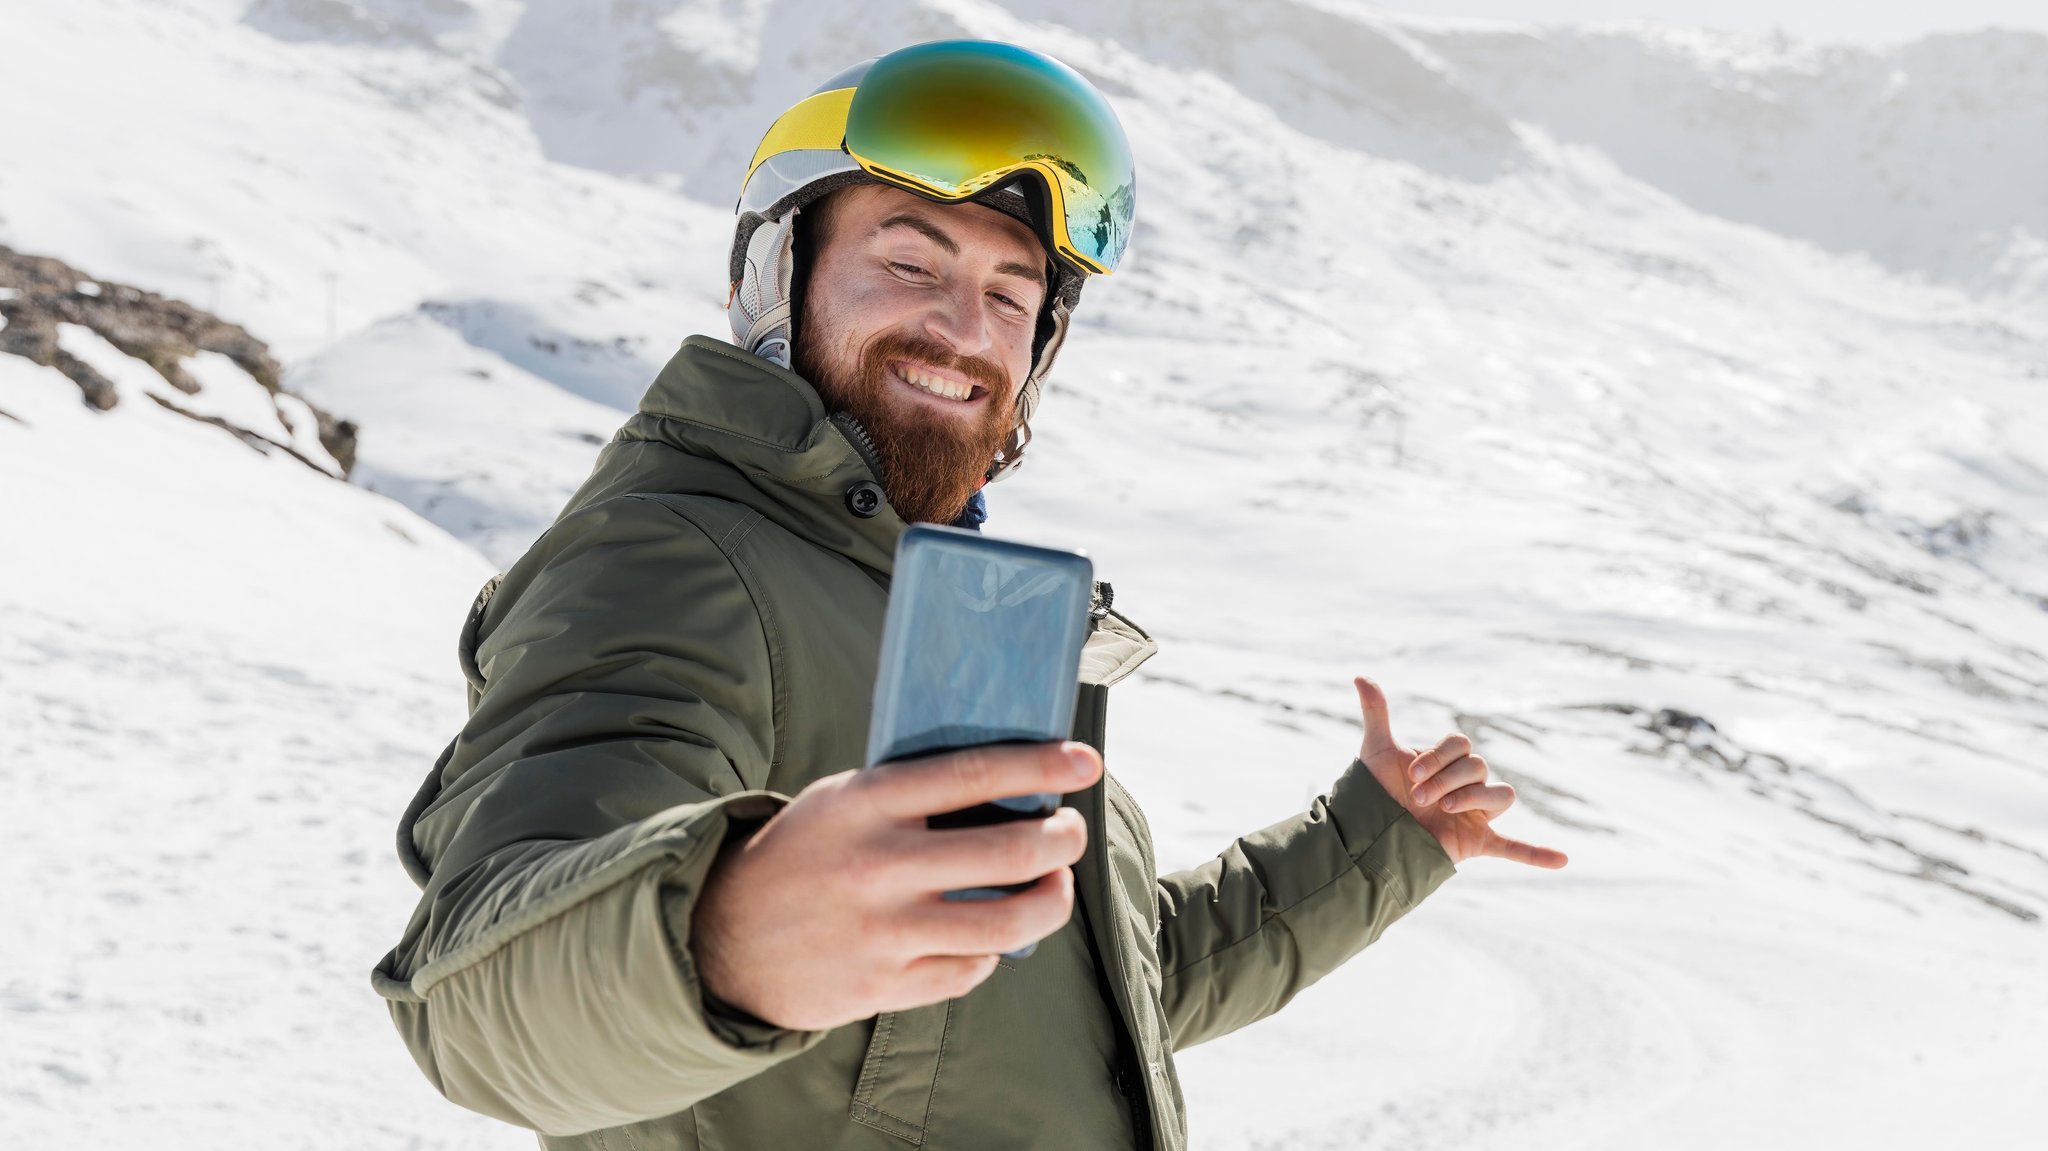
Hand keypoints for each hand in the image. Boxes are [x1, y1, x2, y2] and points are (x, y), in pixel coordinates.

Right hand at [690, 741, 1103, 1030]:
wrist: (720, 936)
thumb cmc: (801, 854)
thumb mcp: (841, 801)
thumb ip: (911, 794)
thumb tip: (1010, 787)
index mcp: (866, 802)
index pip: (973, 773)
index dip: (1040, 765)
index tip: (1084, 761)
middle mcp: (877, 865)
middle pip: (1010, 850)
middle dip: (1063, 839)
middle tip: (1071, 832)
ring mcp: (882, 931)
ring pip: (1006, 921)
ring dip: (1050, 902)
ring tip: (1054, 887)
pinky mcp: (882, 986)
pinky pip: (969, 968)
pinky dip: (991, 950)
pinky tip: (989, 935)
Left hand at [1352, 677, 1568, 868]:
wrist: (1369, 832)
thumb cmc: (1377, 790)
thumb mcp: (1376, 749)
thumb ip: (1376, 712)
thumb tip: (1360, 677)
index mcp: (1450, 762)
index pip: (1462, 745)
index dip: (1439, 756)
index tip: (1410, 773)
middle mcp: (1468, 785)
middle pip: (1479, 768)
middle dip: (1447, 779)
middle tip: (1416, 797)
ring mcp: (1476, 813)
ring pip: (1502, 795)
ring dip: (1474, 799)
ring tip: (1444, 810)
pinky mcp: (1477, 842)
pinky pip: (1514, 846)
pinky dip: (1537, 854)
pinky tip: (1562, 860)